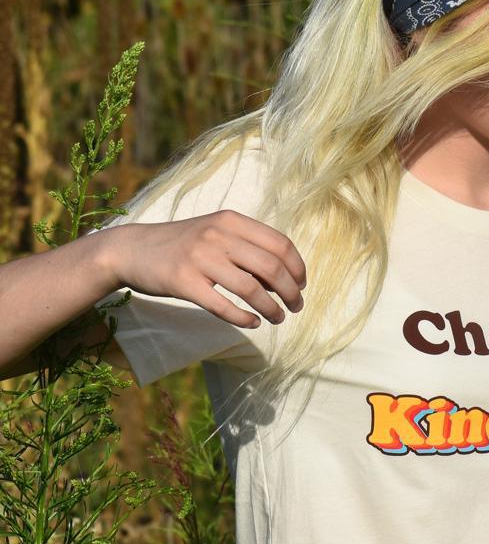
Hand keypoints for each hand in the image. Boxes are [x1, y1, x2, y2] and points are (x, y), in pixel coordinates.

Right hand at [100, 211, 306, 327]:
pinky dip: (244, 318)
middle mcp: (217, 236)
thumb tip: (285, 280)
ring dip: (272, 309)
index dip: (298, 268)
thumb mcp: (217, 234)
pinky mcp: (183, 282)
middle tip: (296, 307)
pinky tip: (252, 322)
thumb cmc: (184, 245)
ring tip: (277, 318)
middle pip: (271, 268)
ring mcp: (199, 258)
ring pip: (251, 289)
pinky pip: (223, 306)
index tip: (302, 285)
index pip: (280, 244)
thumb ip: (249, 249)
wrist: (132, 249)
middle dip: (291, 292)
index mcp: (231, 221)